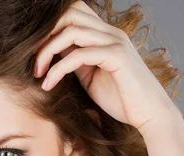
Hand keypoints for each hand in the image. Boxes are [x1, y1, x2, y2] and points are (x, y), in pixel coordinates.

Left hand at [33, 1, 180, 134]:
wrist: (149, 115)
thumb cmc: (120, 98)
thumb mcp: (89, 74)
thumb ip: (74, 58)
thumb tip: (51, 52)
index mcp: (104, 34)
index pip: (73, 12)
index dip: (49, 27)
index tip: (34, 52)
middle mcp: (110, 32)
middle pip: (69, 13)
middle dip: (44, 35)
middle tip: (33, 60)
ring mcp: (115, 42)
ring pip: (70, 31)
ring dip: (46, 52)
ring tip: (38, 74)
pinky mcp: (117, 57)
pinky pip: (78, 55)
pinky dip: (57, 70)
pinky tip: (48, 85)